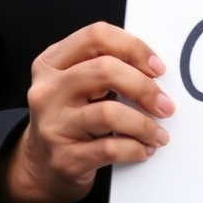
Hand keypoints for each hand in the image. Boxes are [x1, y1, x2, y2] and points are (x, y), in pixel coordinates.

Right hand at [1, 22, 174, 202]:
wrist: (38, 167)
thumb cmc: (69, 116)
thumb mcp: (77, 83)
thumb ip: (105, 65)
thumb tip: (154, 69)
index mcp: (52, 62)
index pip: (97, 36)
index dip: (133, 47)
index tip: (156, 66)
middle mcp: (48, 90)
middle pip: (105, 70)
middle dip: (144, 87)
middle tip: (164, 103)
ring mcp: (53, 124)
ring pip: (109, 112)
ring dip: (144, 124)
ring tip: (157, 132)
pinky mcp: (64, 158)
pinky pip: (109, 149)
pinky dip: (135, 148)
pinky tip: (143, 149)